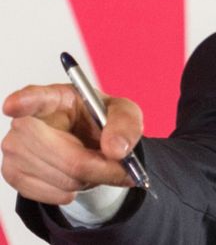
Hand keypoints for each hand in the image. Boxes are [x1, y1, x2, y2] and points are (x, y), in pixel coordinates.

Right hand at [1, 84, 142, 204]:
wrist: (89, 145)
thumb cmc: (101, 121)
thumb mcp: (124, 113)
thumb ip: (125, 124)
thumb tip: (117, 149)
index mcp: (54, 97)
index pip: (34, 97)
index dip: (23, 102)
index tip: (14, 105)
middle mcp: (28, 121)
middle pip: (63, 154)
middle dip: (98, 165)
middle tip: (121, 167)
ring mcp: (16, 149)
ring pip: (63, 178)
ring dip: (89, 178)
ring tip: (93, 162)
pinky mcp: (13, 174)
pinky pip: (52, 194)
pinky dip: (74, 191)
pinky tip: (76, 175)